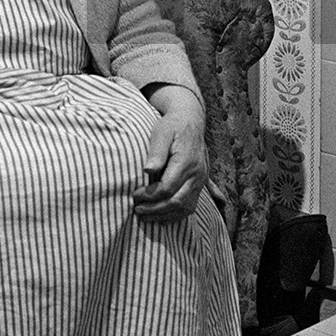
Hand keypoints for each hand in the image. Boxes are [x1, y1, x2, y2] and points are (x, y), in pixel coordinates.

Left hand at [134, 86, 207, 221]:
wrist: (191, 120)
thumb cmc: (172, 125)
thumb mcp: (161, 132)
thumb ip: (156, 152)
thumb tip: (147, 170)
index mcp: (186, 162)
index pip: (168, 188)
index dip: (150, 196)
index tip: (135, 194)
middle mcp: (197, 174)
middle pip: (177, 202)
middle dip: (155, 209)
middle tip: (137, 209)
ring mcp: (201, 180)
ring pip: (186, 208)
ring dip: (165, 215)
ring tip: (145, 216)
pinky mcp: (201, 184)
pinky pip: (191, 206)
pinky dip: (175, 215)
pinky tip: (161, 216)